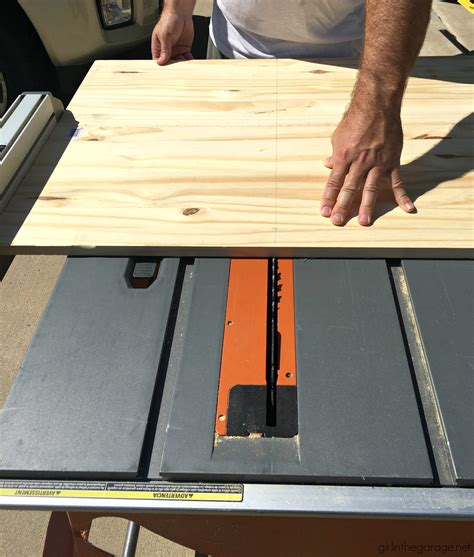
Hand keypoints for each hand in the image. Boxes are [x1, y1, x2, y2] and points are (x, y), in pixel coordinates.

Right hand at [151, 10, 193, 64]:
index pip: (158, 60)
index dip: (162, 66)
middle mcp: (167, 50)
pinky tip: (189, 61)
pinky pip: (186, 58)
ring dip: (181, 64)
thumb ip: (165, 50)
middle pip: (169, 63)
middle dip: (173, 66)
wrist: (181, 13)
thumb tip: (161, 61)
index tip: (166, 70)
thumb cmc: (169, 20)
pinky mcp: (184, 49)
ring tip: (184, 64)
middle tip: (177, 68)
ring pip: (178, 62)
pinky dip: (188, 60)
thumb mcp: (165, 36)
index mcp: (158, 47)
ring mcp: (176, 50)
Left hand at [320, 107, 414, 225]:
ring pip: (371, 188)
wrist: (377, 104)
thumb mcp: (338, 137)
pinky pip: (397, 182)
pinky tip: (407, 208)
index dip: (328, 198)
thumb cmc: (355, 120)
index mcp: (344, 156)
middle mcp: (360, 162)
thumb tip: (327, 165)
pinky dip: (402, 196)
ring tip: (364, 221)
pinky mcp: (393, 161)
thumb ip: (334, 154)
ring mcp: (378, 163)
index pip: (334, 182)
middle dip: (343, 206)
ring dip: (367, 206)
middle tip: (337, 221)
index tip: (324, 211)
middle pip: (350, 188)